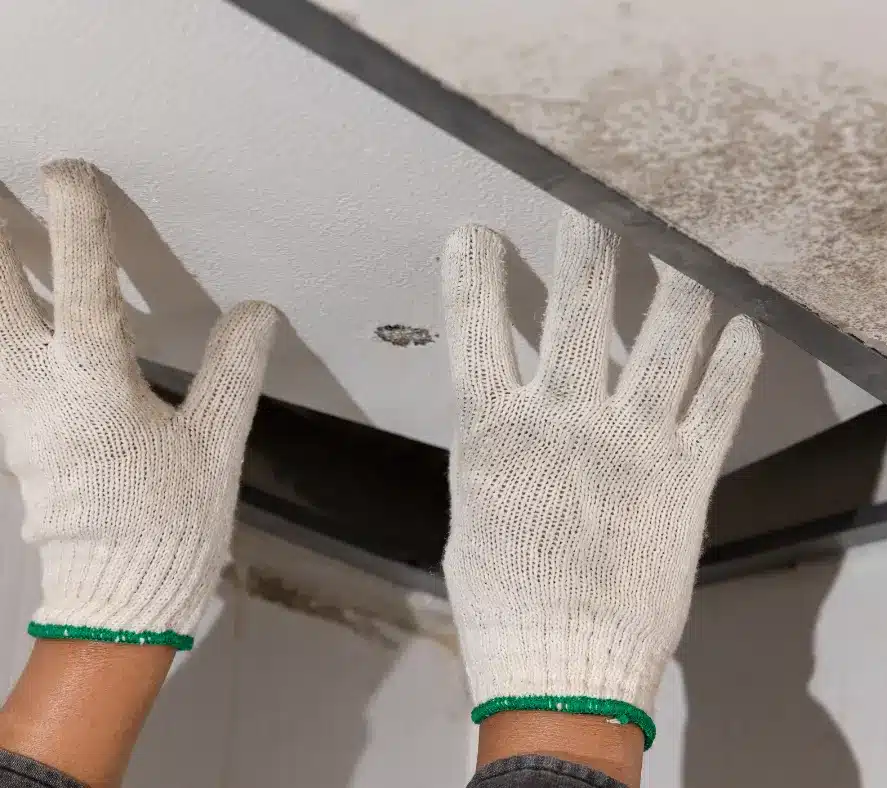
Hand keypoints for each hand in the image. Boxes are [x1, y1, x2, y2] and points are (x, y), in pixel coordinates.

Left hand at [0, 160, 277, 648]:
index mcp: (98, 396)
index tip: (68, 172)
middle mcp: (40, 399)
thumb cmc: (170, 524)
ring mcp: (15, 419)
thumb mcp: (214, 448)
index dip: (79, 230)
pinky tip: (10, 313)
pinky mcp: (12, 437)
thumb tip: (257, 312)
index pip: (87, 296)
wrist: (118, 594)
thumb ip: (233, 373)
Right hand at [442, 209, 761, 748]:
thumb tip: (499, 409)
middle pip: (581, 302)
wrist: (564, 663)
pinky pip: (719, 398)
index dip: (475, 271)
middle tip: (591, 196)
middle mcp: (568, 418)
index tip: (476, 233)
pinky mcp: (686, 473)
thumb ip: (493, 448)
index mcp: (499, 430)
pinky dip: (735, 355)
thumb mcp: (474, 511)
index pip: (477, 326)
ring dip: (675, 277)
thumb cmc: (503, 595)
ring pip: (667, 332)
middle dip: (586, 236)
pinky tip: (741, 324)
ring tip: (678, 245)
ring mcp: (634, 440)